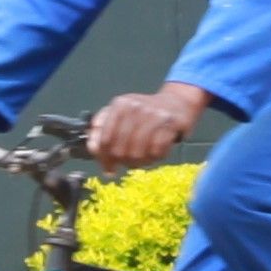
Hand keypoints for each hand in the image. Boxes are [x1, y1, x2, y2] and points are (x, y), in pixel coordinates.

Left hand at [84, 84, 211, 169]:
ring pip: (138, 153)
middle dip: (123, 162)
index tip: (108, 169)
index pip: (104, 140)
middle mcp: (135, 107)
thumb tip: (94, 150)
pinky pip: (157, 151)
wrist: (177, 102)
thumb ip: (103, 130)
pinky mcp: (171, 123)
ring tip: (142, 160)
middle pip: (120, 149)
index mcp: (119, 105)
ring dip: (140, 162)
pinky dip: (155, 157)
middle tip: (129, 163)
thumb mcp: (121, 115)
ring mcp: (154, 114)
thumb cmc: (144, 114)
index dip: (104, 158)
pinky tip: (155, 153)